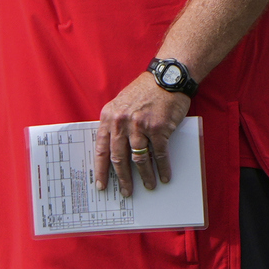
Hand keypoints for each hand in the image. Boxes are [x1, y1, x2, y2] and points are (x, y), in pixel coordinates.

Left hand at [93, 74, 189, 195]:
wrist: (168, 77)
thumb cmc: (146, 90)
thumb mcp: (122, 103)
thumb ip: (115, 123)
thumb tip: (114, 150)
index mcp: (109, 116)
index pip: (100, 149)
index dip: (101, 170)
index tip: (101, 185)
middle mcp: (122, 122)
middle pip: (118, 158)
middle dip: (122, 179)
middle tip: (126, 192)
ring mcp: (140, 126)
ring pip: (138, 159)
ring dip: (144, 176)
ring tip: (148, 185)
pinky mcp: (159, 128)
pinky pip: (159, 154)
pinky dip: (162, 168)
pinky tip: (164, 176)